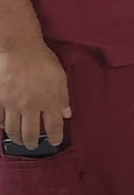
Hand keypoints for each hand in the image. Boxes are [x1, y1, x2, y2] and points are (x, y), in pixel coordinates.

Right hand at [0, 32, 70, 148]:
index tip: (55, 142)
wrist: (19, 48)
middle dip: (32, 143)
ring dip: (16, 138)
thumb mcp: (60, 77)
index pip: (53, 126)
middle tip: (33, 146)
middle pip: (30, 133)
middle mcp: (30, 106)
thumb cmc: (42, 60)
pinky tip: (5, 127)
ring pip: (13, 129)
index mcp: (49, 100)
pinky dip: (1, 125)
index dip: (55, 137)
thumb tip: (67, 114)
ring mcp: (12, 104)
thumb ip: (63, 97)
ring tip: (19, 140)